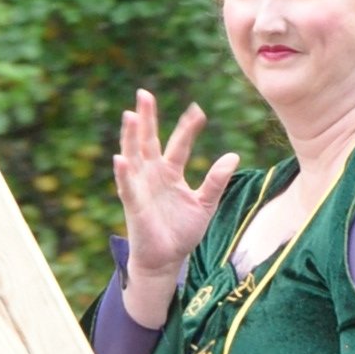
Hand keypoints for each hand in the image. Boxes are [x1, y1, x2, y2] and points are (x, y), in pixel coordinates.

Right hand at [113, 89, 236, 322]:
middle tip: (144, 93)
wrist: (167, 259)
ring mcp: (141, 187)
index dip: (188, 128)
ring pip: (134, 156)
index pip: (179, 144)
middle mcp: (153, 174)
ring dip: (131, 137)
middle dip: (147, 118)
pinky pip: (127, 186)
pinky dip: (123, 173)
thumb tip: (233, 156)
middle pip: (148, 140)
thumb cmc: (182, 232)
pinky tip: (121, 158)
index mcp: (171, 172)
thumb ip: (216, 180)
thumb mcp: (205, 204)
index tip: (198, 111)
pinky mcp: (133, 204)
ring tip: (130, 115)